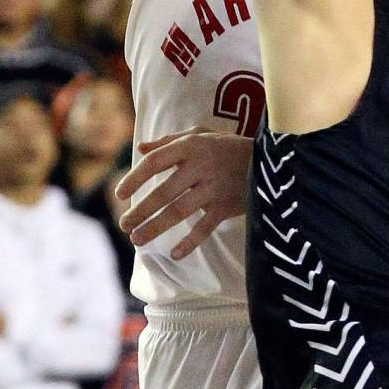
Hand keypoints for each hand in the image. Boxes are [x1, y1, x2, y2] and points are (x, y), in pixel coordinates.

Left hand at [116, 128, 251, 259]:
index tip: (119, 193)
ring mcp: (214, 188)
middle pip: (164, 191)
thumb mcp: (201, 134)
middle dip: (141, 210)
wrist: (269, 158)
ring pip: (179, 211)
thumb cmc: (227, 146)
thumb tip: (141, 147)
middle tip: (124, 224)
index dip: (135, 178)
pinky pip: (205, 228)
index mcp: (191, 147)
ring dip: (156, 227)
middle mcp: (200, 167)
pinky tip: (175, 254)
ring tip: (137, 239)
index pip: (155, 162)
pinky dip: (190, 243)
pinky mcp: (226, 206)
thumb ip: (169, 141)